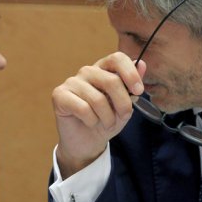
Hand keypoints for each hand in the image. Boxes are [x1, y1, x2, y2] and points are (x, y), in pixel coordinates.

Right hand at [52, 52, 145, 178]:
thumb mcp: (125, 106)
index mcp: (104, 69)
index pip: (117, 58)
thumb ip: (132, 86)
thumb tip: (143, 64)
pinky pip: (83, 108)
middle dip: (123, 104)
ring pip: (98, 99)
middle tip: (124, 116)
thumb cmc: (106, 121)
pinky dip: (91, 121)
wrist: (87, 143)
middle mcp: (87, 72)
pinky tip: (89, 123)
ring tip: (106, 123)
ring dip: (107, 118)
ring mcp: (72, 82)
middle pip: (111, 81)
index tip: (138, 91)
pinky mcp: (59, 95)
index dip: (130, 73)